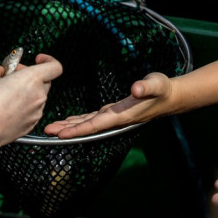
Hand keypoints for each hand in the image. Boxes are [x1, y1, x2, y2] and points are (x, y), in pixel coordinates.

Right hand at [0, 54, 63, 148]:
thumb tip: (0, 70)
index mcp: (32, 80)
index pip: (55, 67)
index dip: (48, 60)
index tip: (38, 59)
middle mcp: (38, 96)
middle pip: (44, 81)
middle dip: (30, 76)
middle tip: (13, 76)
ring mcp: (36, 112)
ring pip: (37, 96)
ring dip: (26, 92)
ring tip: (5, 94)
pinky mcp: (31, 125)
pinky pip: (32, 110)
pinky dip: (24, 106)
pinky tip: (6, 107)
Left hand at [43, 72, 173, 138]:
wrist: (170, 96)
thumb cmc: (162, 89)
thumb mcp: (156, 83)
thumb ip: (145, 86)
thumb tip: (135, 89)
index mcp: (122, 115)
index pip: (96, 124)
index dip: (78, 129)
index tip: (62, 133)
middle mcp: (115, 119)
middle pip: (87, 127)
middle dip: (68, 130)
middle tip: (47, 132)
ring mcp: (114, 116)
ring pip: (88, 124)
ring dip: (70, 126)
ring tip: (52, 128)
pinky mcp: (113, 111)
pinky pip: (92, 118)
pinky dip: (79, 121)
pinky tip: (69, 121)